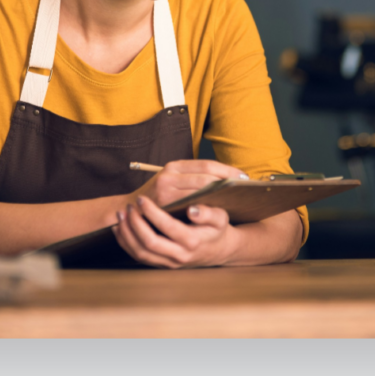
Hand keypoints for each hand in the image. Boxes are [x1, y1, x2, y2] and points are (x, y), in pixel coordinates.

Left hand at [112, 194, 237, 268]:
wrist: (218, 251)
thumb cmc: (216, 230)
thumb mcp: (220, 218)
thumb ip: (208, 213)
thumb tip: (193, 210)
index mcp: (192, 242)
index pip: (167, 227)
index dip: (152, 213)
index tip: (142, 199)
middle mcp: (179, 255)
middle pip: (149, 243)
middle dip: (135, 224)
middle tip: (129, 207)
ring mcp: (169, 263)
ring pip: (140, 253)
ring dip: (126, 234)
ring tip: (121, 215)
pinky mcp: (161, 264)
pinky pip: (138, 257)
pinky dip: (125, 243)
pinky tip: (120, 228)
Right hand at [128, 159, 247, 208]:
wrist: (130, 210)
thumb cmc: (157, 197)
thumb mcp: (171, 181)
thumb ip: (191, 179)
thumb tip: (224, 179)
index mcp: (173, 166)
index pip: (206, 164)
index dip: (227, 170)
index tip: (243, 177)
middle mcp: (169, 176)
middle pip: (206, 177)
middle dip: (227, 182)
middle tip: (244, 189)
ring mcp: (166, 191)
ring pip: (202, 190)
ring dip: (221, 194)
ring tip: (236, 198)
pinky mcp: (165, 206)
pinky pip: (193, 205)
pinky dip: (208, 206)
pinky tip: (219, 209)